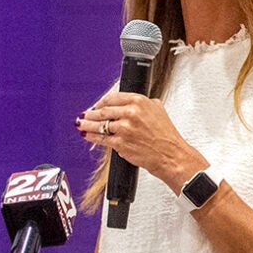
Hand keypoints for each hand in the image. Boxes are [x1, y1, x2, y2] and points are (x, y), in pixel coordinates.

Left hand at [75, 89, 203, 191]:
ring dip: (87, 124)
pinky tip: (87, 135)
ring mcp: (124, 128)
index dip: (101, 102)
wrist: (171, 155)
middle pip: (103, 111)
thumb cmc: (166, 136)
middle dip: (91, 113)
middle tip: (85, 114)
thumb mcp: (157, 110)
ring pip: (99, 125)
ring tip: (81, 124)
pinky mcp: (120, 143)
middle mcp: (131, 113)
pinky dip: (91, 137)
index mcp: (139, 102)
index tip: (96, 105)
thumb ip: (143, 104)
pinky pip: (101, 139)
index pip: (112, 98)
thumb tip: (130, 103)